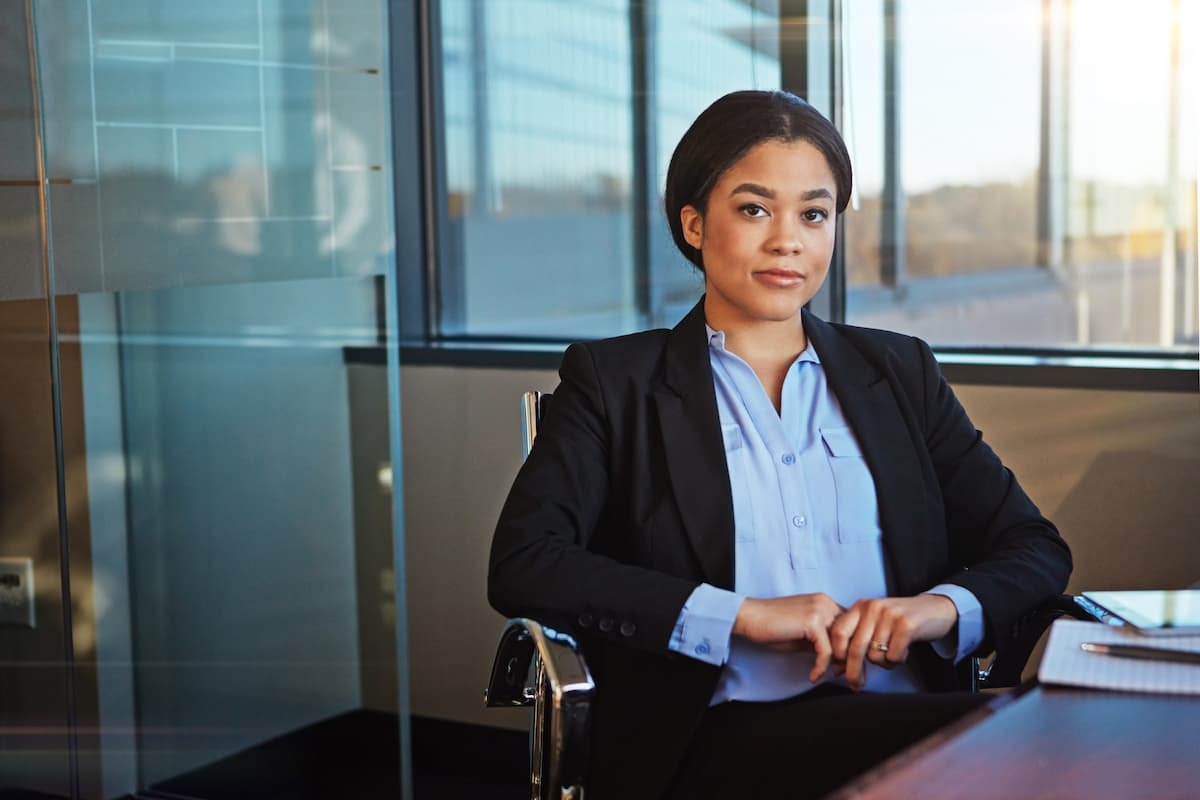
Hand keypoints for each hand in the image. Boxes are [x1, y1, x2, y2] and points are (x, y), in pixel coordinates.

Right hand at [733, 593, 844, 682]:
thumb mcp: (804, 634)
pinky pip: (826, 651)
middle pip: (852, 634)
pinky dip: (821, 667)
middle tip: (843, 676)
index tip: (844, 666)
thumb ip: (823, 641)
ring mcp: (820, 610)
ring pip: (843, 644)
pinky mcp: (812, 622)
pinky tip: (812, 675)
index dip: (850, 647)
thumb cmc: (772, 626)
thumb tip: (841, 661)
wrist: (749, 617)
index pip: (852, 625)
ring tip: (830, 676)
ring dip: (839, 665)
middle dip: (850, 658)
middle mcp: (826, 603)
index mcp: (825, 602)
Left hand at [829, 594, 957, 689]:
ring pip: (875, 656)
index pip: (838, 632)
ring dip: (884, 662)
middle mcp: (872, 607)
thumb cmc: (900, 621)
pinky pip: (893, 656)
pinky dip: (898, 660)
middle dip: (854, 672)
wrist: (935, 608)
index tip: (840, 670)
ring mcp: (889, 615)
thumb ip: (856, 641)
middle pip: (855, 648)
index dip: (837, 654)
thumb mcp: (875, 624)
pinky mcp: (906, 625)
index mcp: (861, 606)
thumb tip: (837, 670)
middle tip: (856, 685)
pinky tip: (904, 650)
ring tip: (893, 652)